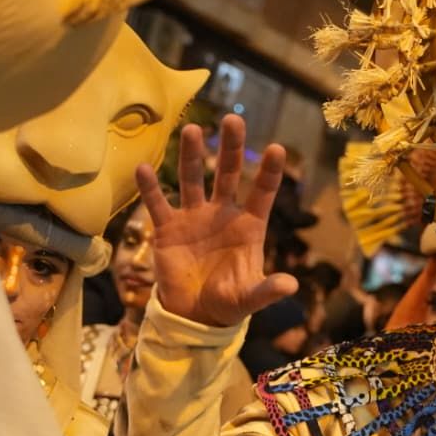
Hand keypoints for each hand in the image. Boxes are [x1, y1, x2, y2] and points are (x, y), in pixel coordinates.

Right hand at [138, 114, 297, 325]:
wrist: (193, 315)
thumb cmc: (228, 302)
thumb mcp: (249, 298)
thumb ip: (267, 290)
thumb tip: (291, 286)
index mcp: (248, 226)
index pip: (261, 194)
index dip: (269, 173)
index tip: (276, 148)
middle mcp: (221, 214)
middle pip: (227, 174)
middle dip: (230, 148)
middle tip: (233, 120)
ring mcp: (193, 217)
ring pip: (193, 179)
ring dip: (193, 156)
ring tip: (193, 130)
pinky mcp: (167, 229)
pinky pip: (157, 204)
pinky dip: (150, 188)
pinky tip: (143, 168)